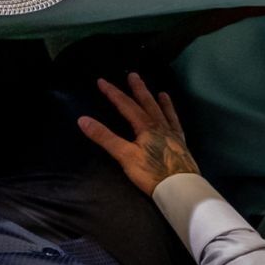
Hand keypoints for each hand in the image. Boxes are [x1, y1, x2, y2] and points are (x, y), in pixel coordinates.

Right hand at [78, 73, 200, 194]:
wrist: (181, 189)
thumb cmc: (151, 173)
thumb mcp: (124, 155)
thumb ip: (105, 137)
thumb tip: (82, 119)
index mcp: (145, 126)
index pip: (126, 105)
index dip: (113, 93)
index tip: (101, 81)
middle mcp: (160, 126)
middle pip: (147, 104)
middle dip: (138, 89)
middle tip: (133, 75)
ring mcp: (173, 135)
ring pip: (164, 112)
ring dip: (159, 101)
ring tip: (160, 92)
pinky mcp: (181, 145)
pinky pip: (176, 125)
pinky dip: (173, 117)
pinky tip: (172, 116)